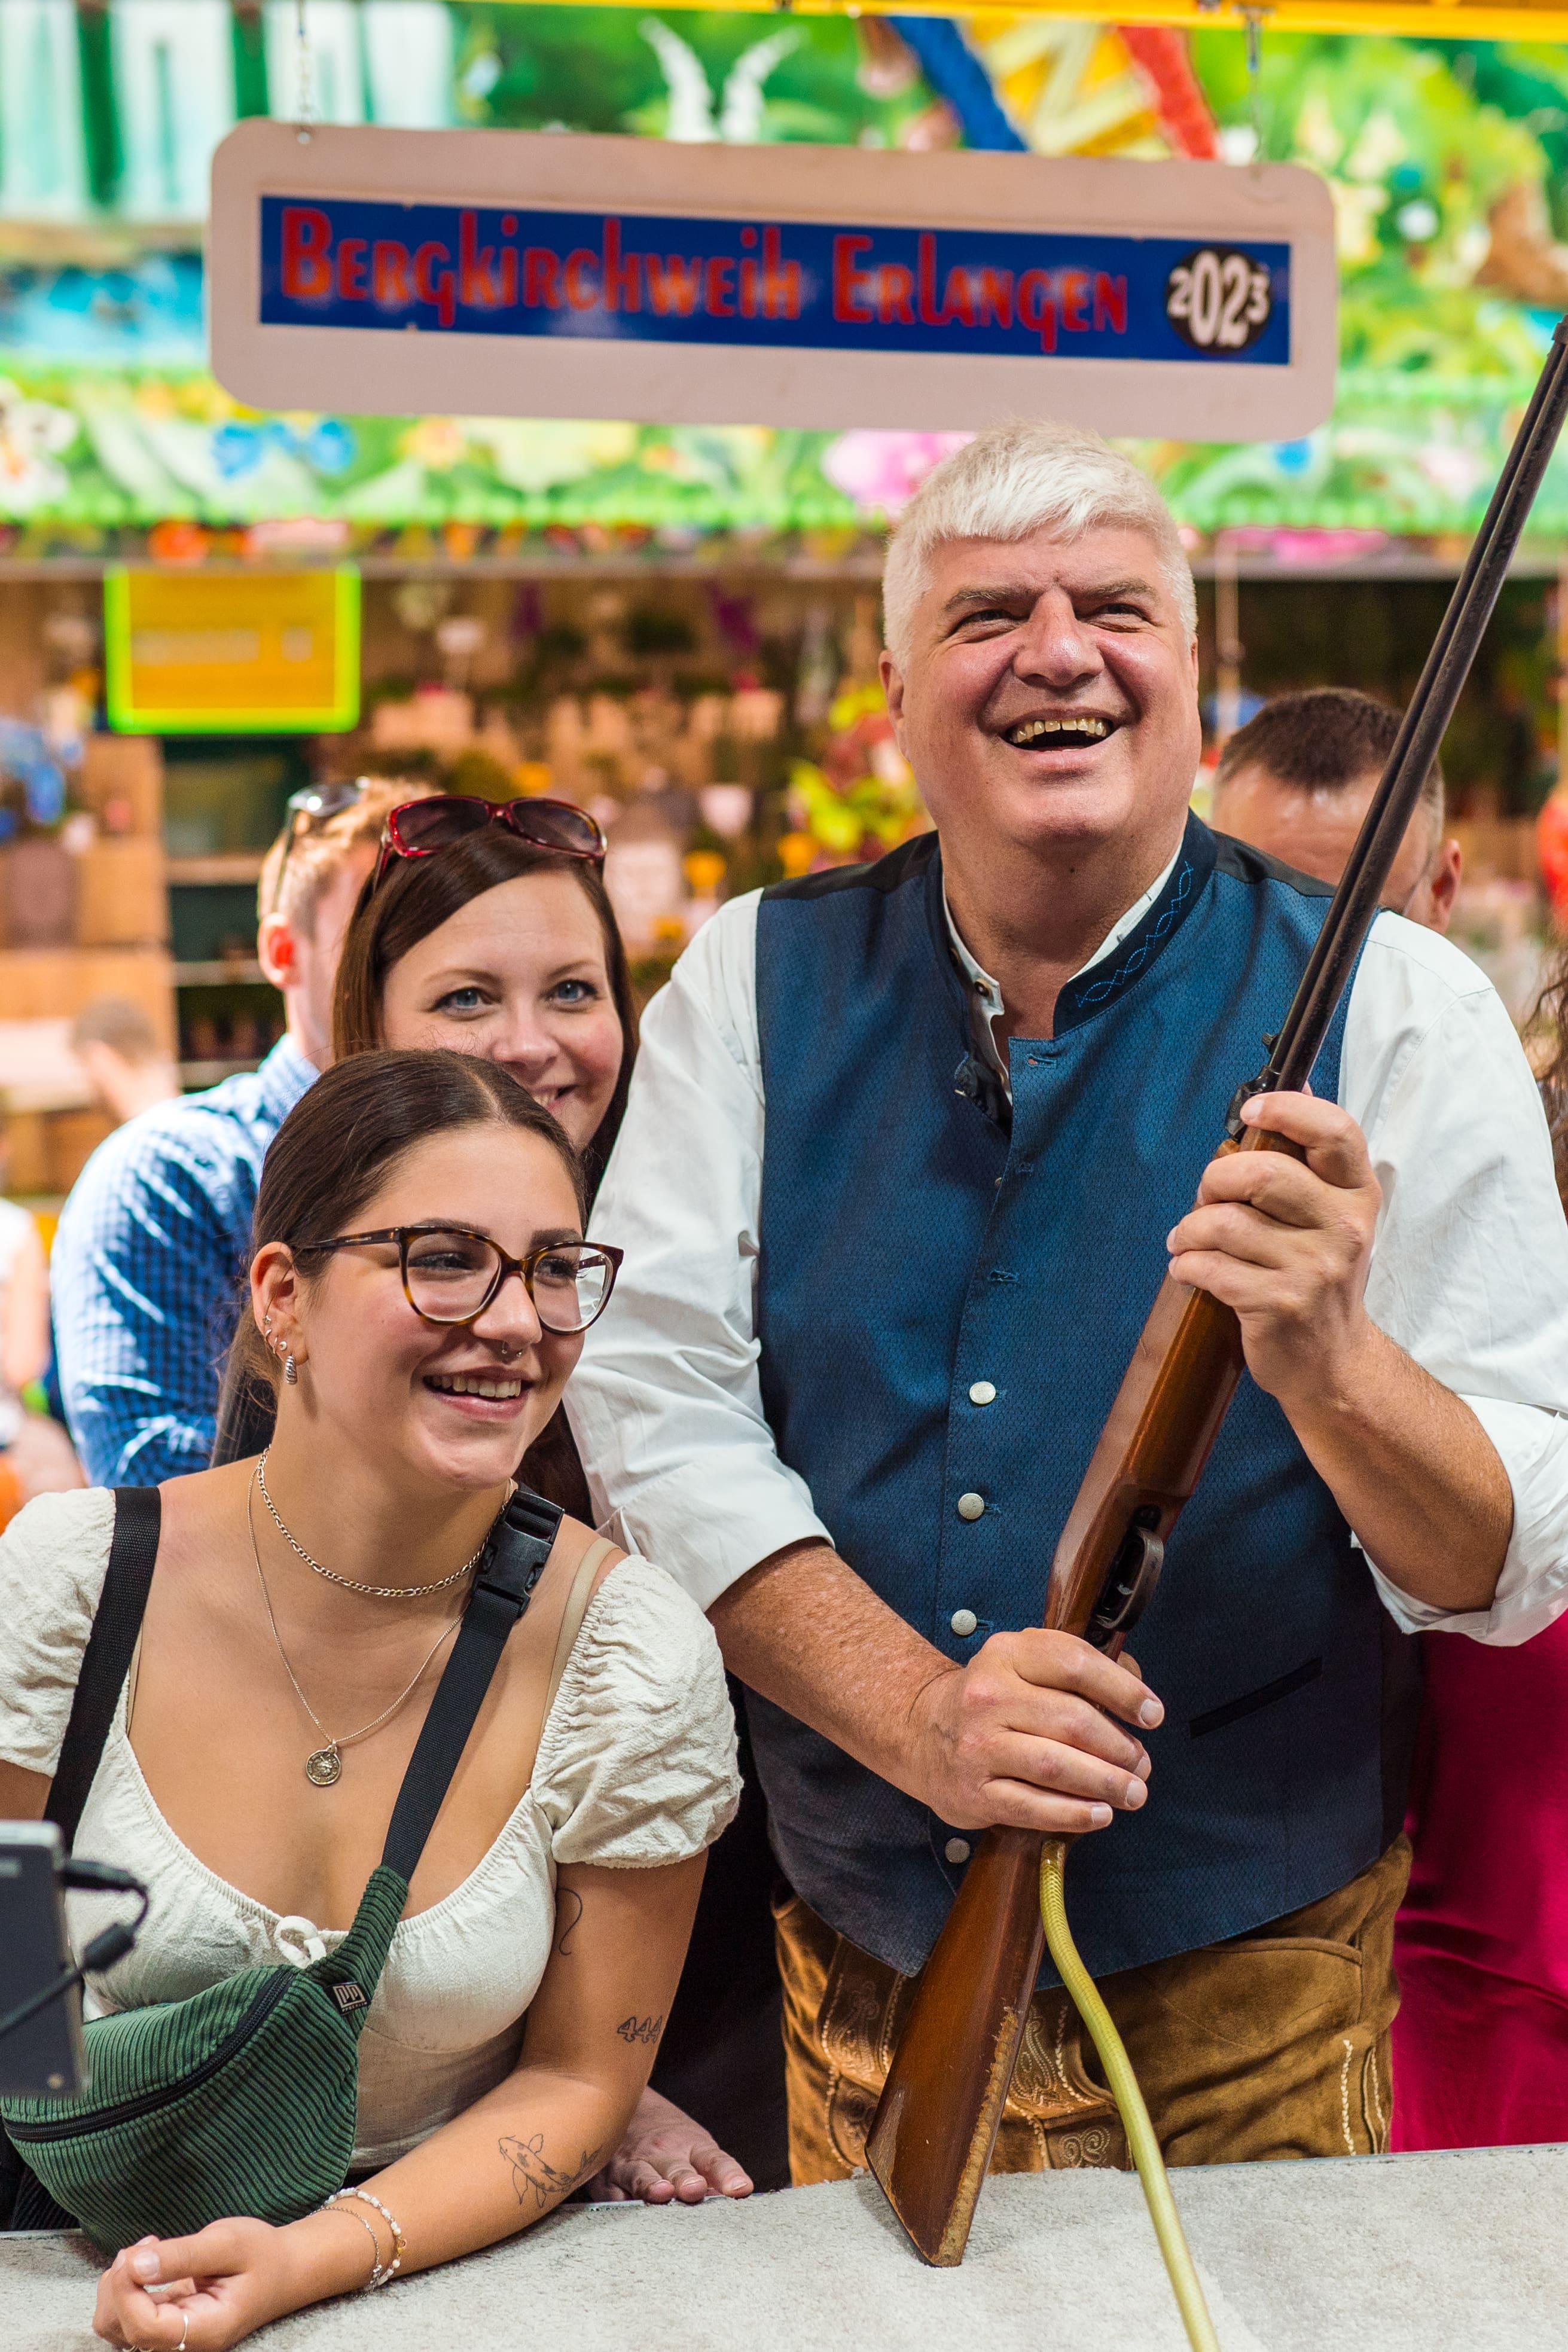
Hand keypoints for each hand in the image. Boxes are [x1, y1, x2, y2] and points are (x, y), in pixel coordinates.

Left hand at [93, 2212, 368, 2349]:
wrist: (282, 2271)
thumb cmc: (263, 2255)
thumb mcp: (229, 2243)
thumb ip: (183, 2255)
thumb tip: (134, 2265)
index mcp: (204, 2330)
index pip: (143, 2328)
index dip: (127, 2291)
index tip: (138, 2251)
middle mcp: (182, 2344)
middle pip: (120, 2329)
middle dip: (119, 2283)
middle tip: (147, 2244)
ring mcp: (171, 2338)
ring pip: (114, 2325)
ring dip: (117, 2285)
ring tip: (146, 2252)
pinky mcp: (164, 2325)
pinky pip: (124, 2316)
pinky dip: (124, 2288)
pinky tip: (147, 2265)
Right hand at [583, 2085, 753, 2204]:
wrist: (626, 2109)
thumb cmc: (669, 2139)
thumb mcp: (696, 2148)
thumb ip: (715, 2175)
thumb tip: (738, 2200)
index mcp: (691, 2145)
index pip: (714, 2160)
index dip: (728, 2174)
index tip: (741, 2188)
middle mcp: (662, 2153)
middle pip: (676, 2168)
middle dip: (685, 2179)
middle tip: (696, 2188)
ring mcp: (633, 2165)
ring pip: (642, 2176)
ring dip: (652, 2185)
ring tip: (663, 2192)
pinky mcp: (609, 2182)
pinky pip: (614, 2195)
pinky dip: (620, 2202)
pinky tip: (627, 2208)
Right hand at [907, 1633, 1160, 1834]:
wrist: (921, 1733)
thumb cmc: (993, 1701)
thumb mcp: (1024, 1667)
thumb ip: (1077, 1675)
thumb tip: (1139, 1704)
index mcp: (1007, 1654)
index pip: (1075, 1664)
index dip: (1123, 1691)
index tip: (1152, 1715)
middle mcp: (988, 1695)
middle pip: (1072, 1721)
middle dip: (1120, 1747)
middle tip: (1142, 1765)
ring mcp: (978, 1745)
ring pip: (1056, 1766)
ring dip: (1106, 1783)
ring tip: (1134, 1792)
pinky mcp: (973, 1792)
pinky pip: (1033, 1807)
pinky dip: (1074, 1814)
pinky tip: (1100, 1814)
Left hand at [1167, 1091, 1379, 1410]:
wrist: (1331, 1362)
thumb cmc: (1318, 1275)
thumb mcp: (1329, 1214)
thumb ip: (1308, 1155)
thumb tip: (1293, 1082)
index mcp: (1357, 1193)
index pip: (1335, 1131)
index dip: (1286, 1111)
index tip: (1250, 1114)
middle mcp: (1344, 1227)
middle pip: (1261, 1173)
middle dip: (1215, 1179)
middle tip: (1206, 1197)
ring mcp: (1314, 1268)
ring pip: (1225, 1223)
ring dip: (1189, 1229)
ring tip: (1186, 1240)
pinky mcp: (1280, 1303)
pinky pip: (1211, 1267)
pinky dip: (1186, 1264)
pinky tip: (1187, 1269)